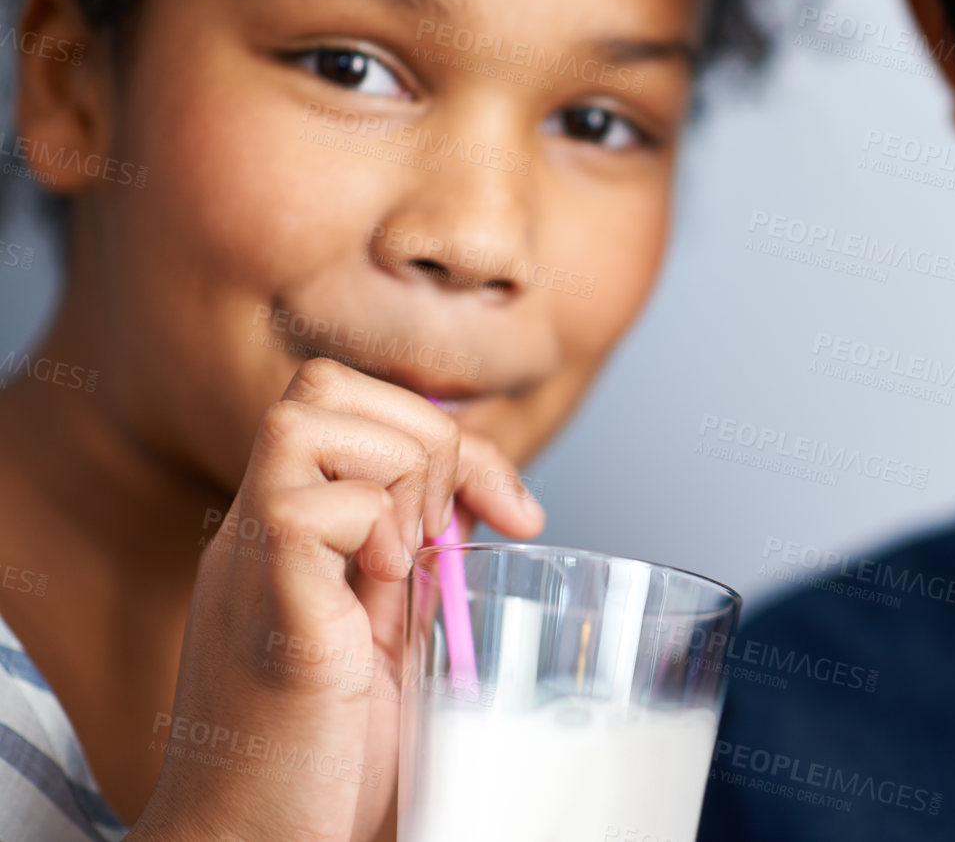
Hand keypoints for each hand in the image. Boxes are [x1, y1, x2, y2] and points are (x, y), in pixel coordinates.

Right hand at [130, 358, 544, 841]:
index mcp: (288, 537)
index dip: (438, 430)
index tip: (511, 511)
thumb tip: (479, 499)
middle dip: (421, 428)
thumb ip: (414, 566)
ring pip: (305, 414)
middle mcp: (257, 535)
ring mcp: (251, 564)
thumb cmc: (321, 762)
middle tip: (459, 519)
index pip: (346, 406)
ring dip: (394, 469)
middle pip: (319, 385)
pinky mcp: (265, 607)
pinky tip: (385, 591)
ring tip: (411, 557)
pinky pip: (309, 504)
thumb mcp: (389, 638)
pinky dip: (373, 530)